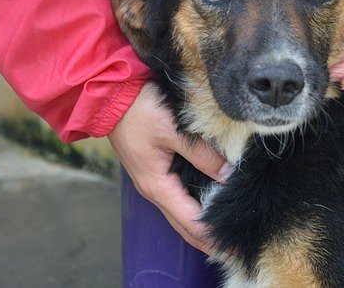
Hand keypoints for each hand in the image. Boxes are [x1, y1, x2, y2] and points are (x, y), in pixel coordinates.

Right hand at [108, 81, 228, 253]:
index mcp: (157, 185)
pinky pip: (176, 197)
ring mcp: (152, 180)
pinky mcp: (154, 168)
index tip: (234, 246)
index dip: (212, 237)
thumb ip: (202, 154)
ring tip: (224, 232)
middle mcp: (153, 188)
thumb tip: (228, 175)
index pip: (190, 222)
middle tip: (234, 249)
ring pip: (179, 212)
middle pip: (184, 225)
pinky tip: (207, 206)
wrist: (109, 94)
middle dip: (207, 240)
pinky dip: (192, 208)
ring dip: (200, 225)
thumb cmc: (140, 110)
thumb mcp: (175, 130)